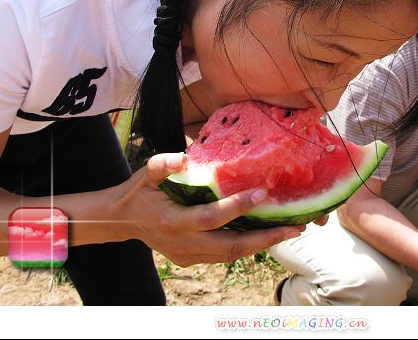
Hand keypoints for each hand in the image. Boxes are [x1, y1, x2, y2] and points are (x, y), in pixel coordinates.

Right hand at [114, 152, 303, 266]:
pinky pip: (226, 254)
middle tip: (294, 226)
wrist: (122, 221)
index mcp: (173, 221)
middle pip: (231, 247)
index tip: (261, 193)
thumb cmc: (138, 192)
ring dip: (263, 244)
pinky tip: (268, 233)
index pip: (211, 217)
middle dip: (265, 239)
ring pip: (232, 254)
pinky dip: (248, 245)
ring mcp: (189, 256)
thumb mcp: (145, 174)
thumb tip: (183, 157)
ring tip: (291, 230)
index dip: (236, 207)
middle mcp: (184, 243)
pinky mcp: (194, 259)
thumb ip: (161, 165)